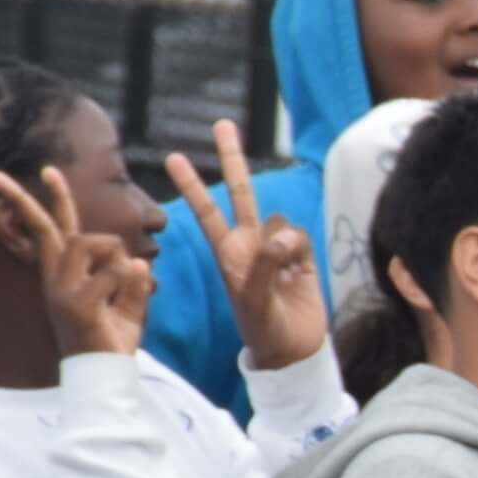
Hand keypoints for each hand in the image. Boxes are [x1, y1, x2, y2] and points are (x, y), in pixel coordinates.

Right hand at [0, 165, 152, 360]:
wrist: (104, 377)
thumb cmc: (112, 344)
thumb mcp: (126, 307)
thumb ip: (130, 282)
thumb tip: (137, 261)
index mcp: (65, 277)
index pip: (56, 231)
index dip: (53, 200)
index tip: (45, 170)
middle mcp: (56, 279)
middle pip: (50, 229)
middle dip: (30, 198)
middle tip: (17, 170)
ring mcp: (62, 289)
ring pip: (90, 242)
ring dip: (113, 255)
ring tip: (118, 286)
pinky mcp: (76, 302)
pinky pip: (112, 273)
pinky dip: (126, 285)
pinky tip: (119, 306)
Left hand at [166, 120, 325, 371]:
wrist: (293, 351)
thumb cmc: (262, 329)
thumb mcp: (252, 299)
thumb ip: (264, 263)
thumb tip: (282, 234)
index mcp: (228, 254)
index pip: (206, 212)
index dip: (193, 185)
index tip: (174, 157)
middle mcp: (250, 245)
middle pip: (241, 192)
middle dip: (232, 159)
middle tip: (221, 125)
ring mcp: (277, 250)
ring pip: (279, 220)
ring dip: (284, 240)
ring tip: (284, 272)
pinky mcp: (303, 258)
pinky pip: (301, 235)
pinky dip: (300, 249)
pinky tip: (298, 271)